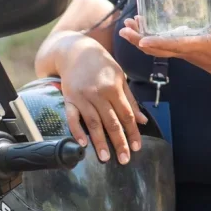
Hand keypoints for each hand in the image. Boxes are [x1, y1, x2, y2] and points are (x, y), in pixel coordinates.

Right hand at [58, 35, 147, 164]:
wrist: (75, 50)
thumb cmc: (101, 64)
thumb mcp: (120, 77)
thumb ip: (130, 99)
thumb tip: (142, 120)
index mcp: (114, 87)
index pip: (126, 115)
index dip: (132, 132)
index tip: (136, 148)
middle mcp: (98, 93)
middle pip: (111, 122)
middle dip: (119, 142)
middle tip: (124, 160)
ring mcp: (82, 97)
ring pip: (93, 123)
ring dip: (99, 142)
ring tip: (104, 158)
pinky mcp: (68, 98)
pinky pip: (72, 117)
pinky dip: (76, 131)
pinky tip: (82, 144)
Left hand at [119, 9, 210, 77]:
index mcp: (196, 46)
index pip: (174, 45)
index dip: (158, 43)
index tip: (142, 40)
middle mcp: (184, 51)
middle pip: (157, 49)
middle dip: (139, 41)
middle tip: (124, 29)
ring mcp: (179, 51)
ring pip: (155, 48)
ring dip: (138, 39)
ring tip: (126, 25)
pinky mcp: (178, 49)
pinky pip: (159, 46)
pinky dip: (147, 38)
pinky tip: (141, 27)